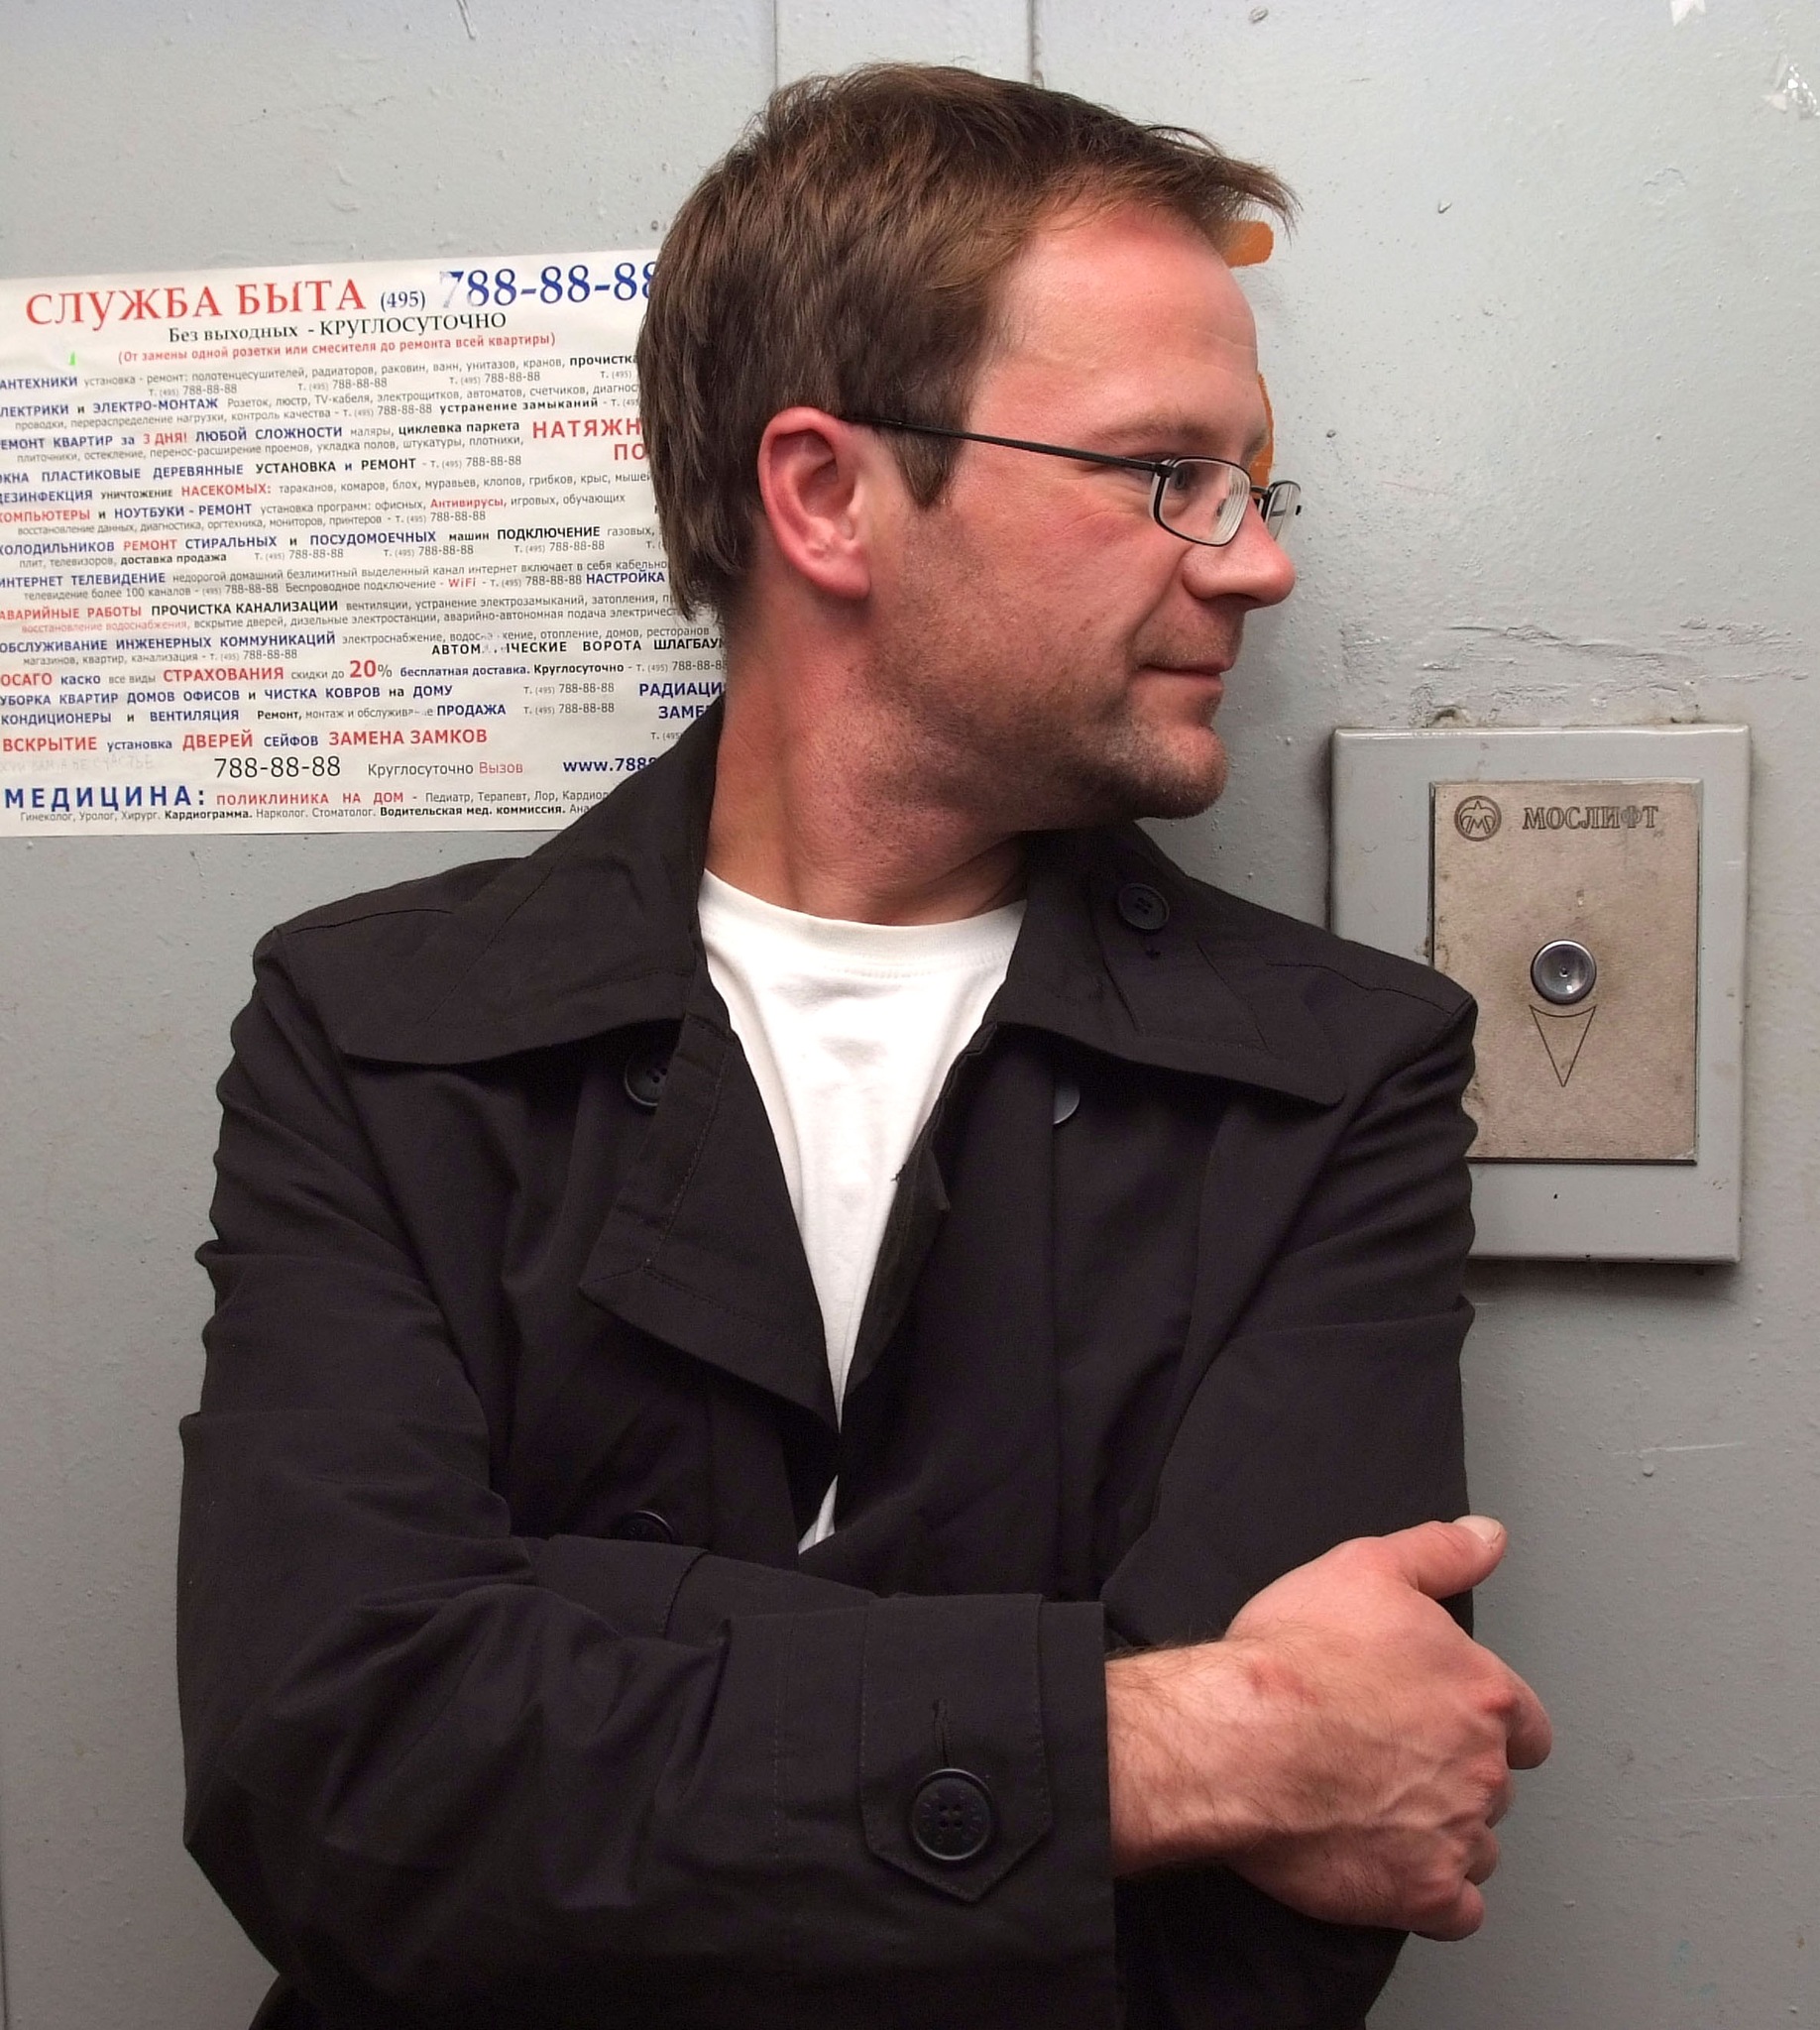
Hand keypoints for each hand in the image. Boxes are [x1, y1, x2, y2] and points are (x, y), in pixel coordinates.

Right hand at [1104, 1516, 1551, 1938]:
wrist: (1238, 1738)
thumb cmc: (1293, 1657)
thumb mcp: (1366, 1568)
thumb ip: (1440, 1552)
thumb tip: (1488, 1537)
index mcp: (1482, 1692)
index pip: (1527, 1723)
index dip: (1490, 1721)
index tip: (1448, 1719)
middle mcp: (1483, 1767)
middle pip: (1498, 1785)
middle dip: (1458, 1775)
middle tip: (1395, 1758)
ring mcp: (1456, 1836)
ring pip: (1479, 1849)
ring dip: (1446, 1835)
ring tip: (1387, 1812)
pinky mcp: (1421, 1895)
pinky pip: (1458, 1914)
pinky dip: (1434, 1897)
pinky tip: (1394, 1867)